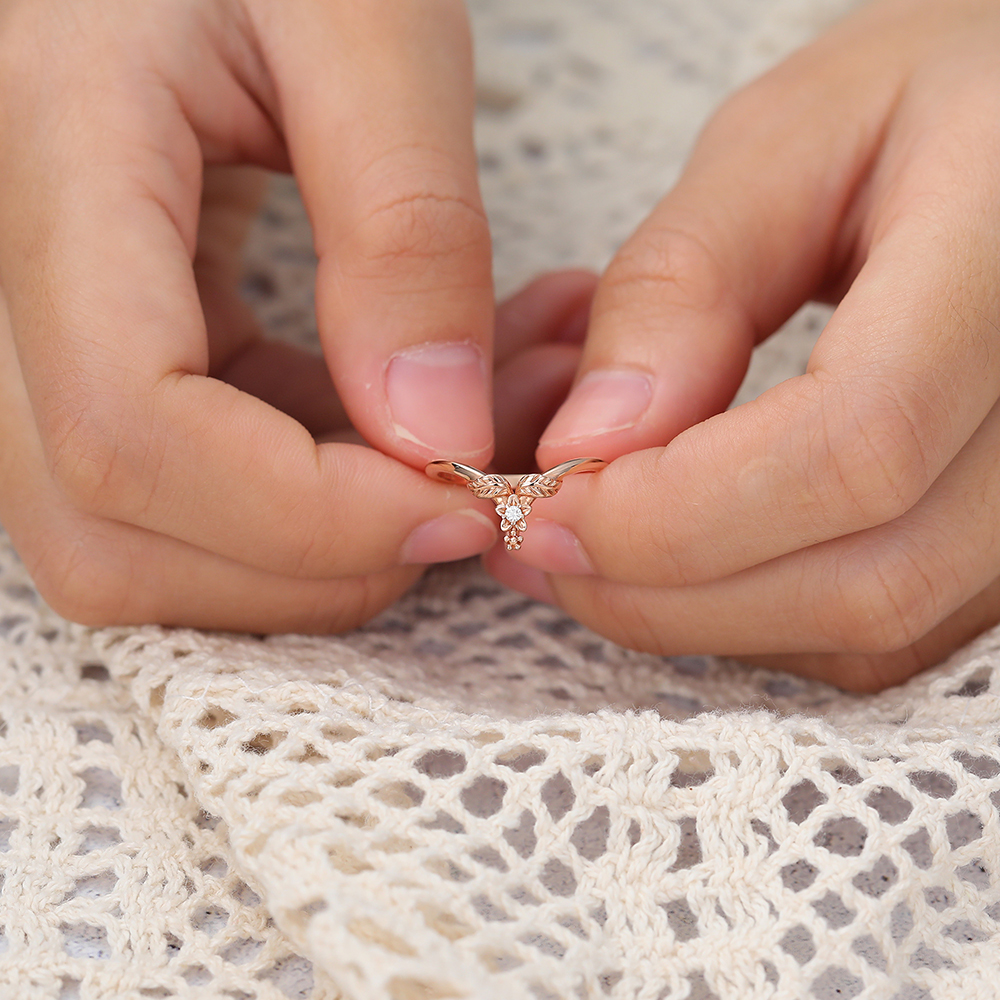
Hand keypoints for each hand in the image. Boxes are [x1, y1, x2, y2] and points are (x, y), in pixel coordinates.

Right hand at [0, 0, 506, 632]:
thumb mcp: (367, 29)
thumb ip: (406, 228)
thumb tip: (435, 431)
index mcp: (49, 160)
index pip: (130, 425)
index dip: (304, 511)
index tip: (461, 499)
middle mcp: (0, 279)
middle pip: (109, 530)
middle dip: (309, 560)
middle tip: (460, 498)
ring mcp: (34, 335)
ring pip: (132, 542)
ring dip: (307, 548)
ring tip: (435, 455)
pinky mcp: (98, 356)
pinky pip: (175, 490)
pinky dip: (298, 502)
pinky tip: (384, 422)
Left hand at [487, 0, 999, 691]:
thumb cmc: (932, 110)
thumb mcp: (787, 144)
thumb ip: (681, 286)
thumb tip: (590, 445)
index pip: (849, 448)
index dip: (676, 513)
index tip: (547, 502)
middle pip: (862, 579)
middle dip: (662, 591)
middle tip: (537, 541)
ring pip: (871, 629)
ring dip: (698, 618)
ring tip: (587, 552)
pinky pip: (886, 631)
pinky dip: (758, 619)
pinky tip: (681, 561)